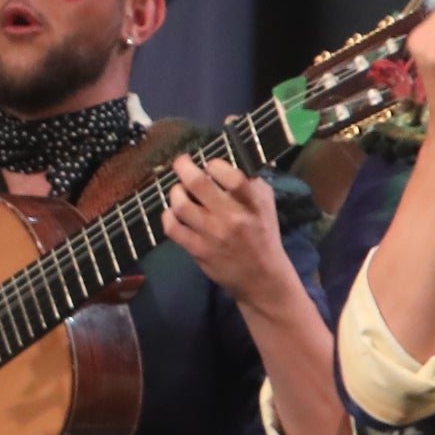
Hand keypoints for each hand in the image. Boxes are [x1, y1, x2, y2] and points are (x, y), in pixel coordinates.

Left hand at [167, 153, 306, 314]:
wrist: (261, 278)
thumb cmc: (263, 235)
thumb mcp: (267, 205)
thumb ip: (252, 182)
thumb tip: (237, 156)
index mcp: (252, 205)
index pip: (232, 178)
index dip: (215, 165)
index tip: (210, 163)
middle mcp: (232, 218)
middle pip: (199, 185)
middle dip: (184, 167)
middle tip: (182, 163)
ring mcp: (213, 235)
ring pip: (181, 206)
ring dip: (175, 192)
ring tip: (179, 190)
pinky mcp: (198, 251)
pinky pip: (173, 229)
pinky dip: (167, 217)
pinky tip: (172, 212)